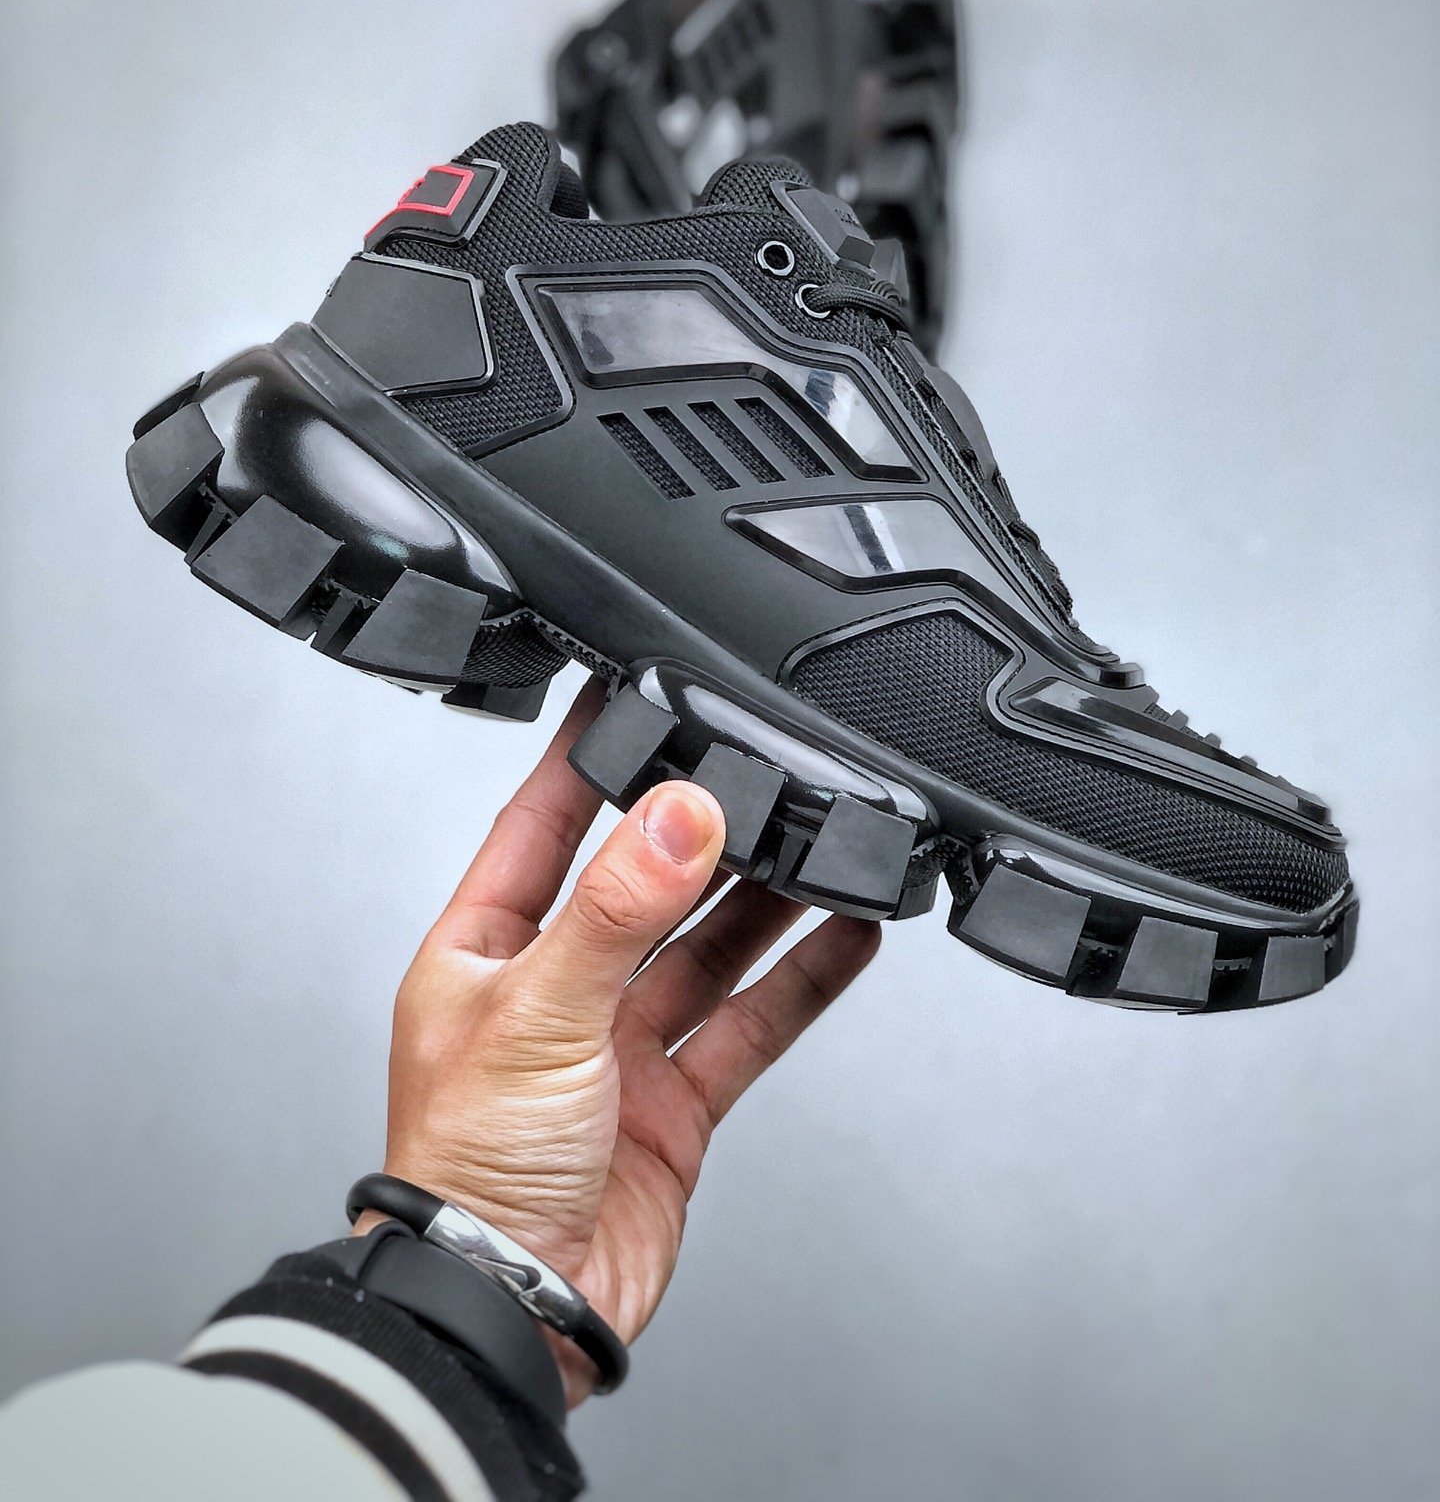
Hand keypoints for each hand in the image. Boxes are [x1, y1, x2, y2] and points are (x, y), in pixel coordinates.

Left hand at [360, 678, 879, 1403]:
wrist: (509, 1313)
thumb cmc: (467, 1177)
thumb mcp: (540, 1014)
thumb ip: (618, 909)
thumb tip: (680, 812)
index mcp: (485, 951)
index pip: (544, 824)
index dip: (593, 761)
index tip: (637, 695)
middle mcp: (554, 990)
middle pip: (646, 883)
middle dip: (708, 832)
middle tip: (769, 773)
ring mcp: (617, 1047)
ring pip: (709, 948)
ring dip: (767, 899)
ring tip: (828, 840)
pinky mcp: (674, 1104)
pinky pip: (748, 1023)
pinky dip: (800, 982)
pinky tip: (843, 938)